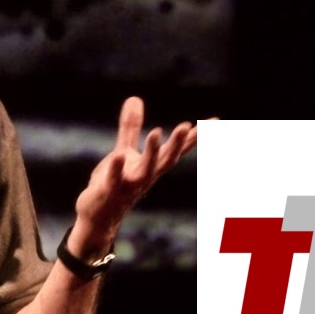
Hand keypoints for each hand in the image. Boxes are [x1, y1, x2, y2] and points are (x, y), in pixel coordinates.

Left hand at [72, 97, 200, 251]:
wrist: (99, 215)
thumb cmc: (115, 183)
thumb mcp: (124, 151)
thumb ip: (130, 127)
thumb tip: (135, 98)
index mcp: (152, 165)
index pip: (177, 149)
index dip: (195, 136)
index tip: (215, 121)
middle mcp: (146, 175)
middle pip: (167, 159)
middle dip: (178, 143)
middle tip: (187, 126)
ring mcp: (130, 184)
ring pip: (145, 169)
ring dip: (152, 152)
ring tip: (157, 131)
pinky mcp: (110, 190)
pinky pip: (114, 179)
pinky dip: (117, 168)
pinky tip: (118, 156)